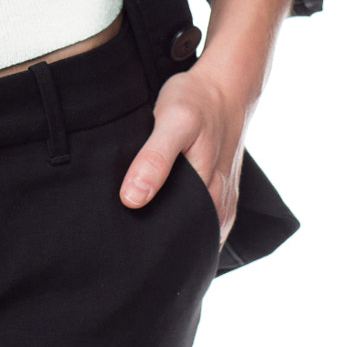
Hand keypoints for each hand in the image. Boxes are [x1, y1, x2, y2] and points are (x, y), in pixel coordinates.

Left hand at [119, 0, 295, 246]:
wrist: (224, 84)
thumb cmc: (196, 101)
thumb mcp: (172, 122)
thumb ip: (154, 160)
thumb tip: (132, 200)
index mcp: (208, 199)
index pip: (179, 249)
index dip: (152, 258)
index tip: (123, 262)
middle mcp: (217, 209)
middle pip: (185, 245)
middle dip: (158, 253)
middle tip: (121, 256)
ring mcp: (220, 203)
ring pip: (192, 235)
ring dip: (169, 239)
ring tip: (134, 242)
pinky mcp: (217, 194)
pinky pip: (197, 222)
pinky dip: (178, 224)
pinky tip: (156, 217)